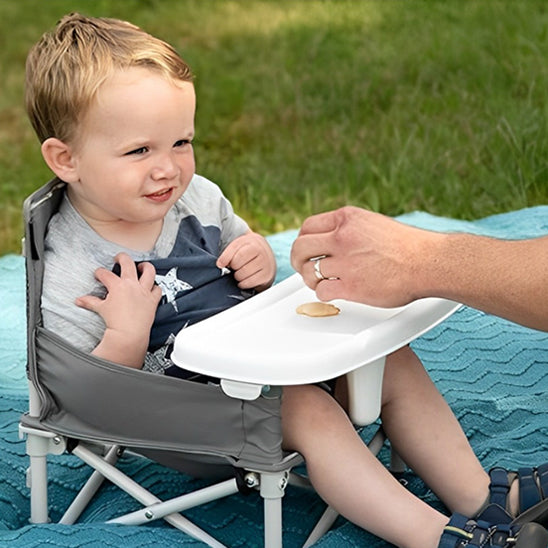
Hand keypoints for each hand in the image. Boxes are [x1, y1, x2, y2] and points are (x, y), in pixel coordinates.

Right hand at [75, 252, 161, 366]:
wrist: (129, 333)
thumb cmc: (115, 322)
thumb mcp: (101, 309)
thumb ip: (90, 302)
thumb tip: (79, 300)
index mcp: (117, 285)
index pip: (105, 274)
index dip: (100, 273)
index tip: (98, 274)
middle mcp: (132, 284)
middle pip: (128, 263)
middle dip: (121, 258)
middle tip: (118, 258)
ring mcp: (143, 291)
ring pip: (149, 271)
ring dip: (145, 267)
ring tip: (142, 266)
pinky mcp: (152, 299)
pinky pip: (157, 289)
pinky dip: (155, 287)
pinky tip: (152, 286)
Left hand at [217, 231, 275, 290]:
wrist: (266, 257)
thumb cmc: (248, 252)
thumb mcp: (238, 247)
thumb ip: (227, 253)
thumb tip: (220, 265)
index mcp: (253, 242)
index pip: (236, 254)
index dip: (226, 260)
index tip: (221, 263)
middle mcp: (262, 252)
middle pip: (237, 264)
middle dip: (233, 267)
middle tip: (235, 267)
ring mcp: (266, 265)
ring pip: (243, 274)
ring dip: (237, 276)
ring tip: (240, 272)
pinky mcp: (267, 276)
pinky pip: (249, 282)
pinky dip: (243, 283)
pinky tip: (245, 279)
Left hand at [290, 206, 435, 306]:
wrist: (428, 263)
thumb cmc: (408, 247)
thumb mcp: (373, 224)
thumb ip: (350, 230)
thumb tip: (330, 240)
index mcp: (348, 218)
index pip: (308, 226)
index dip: (303, 240)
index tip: (307, 250)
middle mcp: (342, 237)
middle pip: (300, 247)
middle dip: (298, 260)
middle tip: (303, 268)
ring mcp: (345, 261)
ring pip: (309, 271)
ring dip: (311, 279)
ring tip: (321, 282)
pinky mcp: (351, 285)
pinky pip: (321, 291)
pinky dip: (323, 294)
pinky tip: (333, 293)